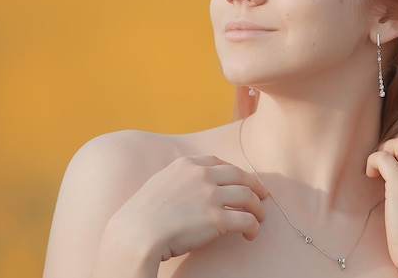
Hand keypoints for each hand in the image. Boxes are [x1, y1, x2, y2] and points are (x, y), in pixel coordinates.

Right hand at [103, 155, 268, 265]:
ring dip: (257, 207)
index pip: (219, 162)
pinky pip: (246, 220)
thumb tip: (188, 186)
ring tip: (259, 217)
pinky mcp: (217, 218)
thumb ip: (177, 180)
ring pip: (248, 195)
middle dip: (255, 185)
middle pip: (240, 175)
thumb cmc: (141, 216)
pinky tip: (251, 234)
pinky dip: (253, 226)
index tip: (241, 180)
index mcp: (187, 165)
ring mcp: (210, 195)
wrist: (135, 234)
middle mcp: (201, 175)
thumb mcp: (158, 184)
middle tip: (262, 196)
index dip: (234, 172)